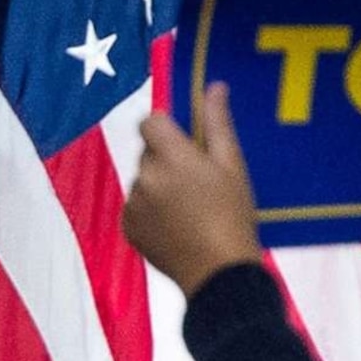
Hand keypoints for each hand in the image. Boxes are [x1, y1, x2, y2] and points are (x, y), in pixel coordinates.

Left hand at [123, 82, 265, 294]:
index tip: (185, 142)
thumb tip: (214, 86)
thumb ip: (218, 123)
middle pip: (149, 153)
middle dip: (168, 160)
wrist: (219, 274)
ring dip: (159, 186)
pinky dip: (150, 211)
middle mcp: (145, 176)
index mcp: (171, 156)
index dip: (166, 127)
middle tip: (198, 183)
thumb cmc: (232, 216)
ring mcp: (133, 203)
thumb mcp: (232, 166)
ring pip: (143, 180)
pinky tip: (176, 226)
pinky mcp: (128, 227)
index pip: (149, 121)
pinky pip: (136, 206)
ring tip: (190, 210)